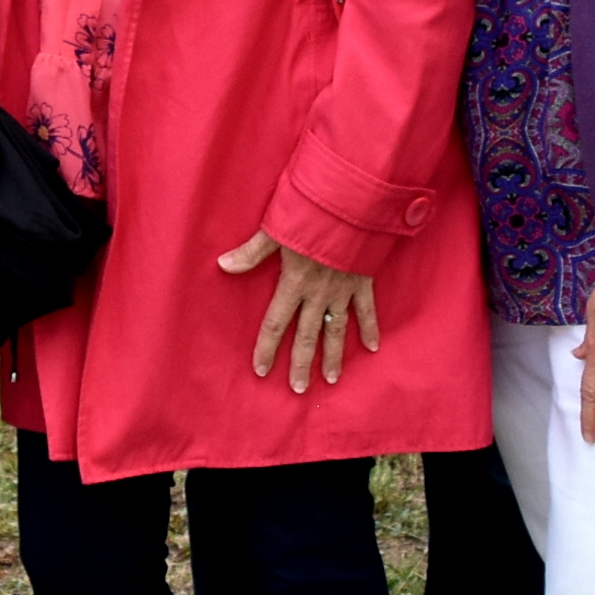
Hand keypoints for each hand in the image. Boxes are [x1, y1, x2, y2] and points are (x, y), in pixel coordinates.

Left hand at [217, 230, 379, 391]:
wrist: (352, 205)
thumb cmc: (310, 214)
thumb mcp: (275, 231)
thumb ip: (251, 252)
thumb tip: (222, 265)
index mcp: (294, 283)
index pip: (276, 324)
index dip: (268, 348)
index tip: (262, 371)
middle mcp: (318, 294)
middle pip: (307, 336)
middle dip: (302, 364)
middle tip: (299, 389)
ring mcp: (343, 290)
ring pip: (337, 331)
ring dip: (333, 356)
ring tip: (331, 379)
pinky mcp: (363, 281)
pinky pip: (367, 310)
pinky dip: (370, 328)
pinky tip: (372, 348)